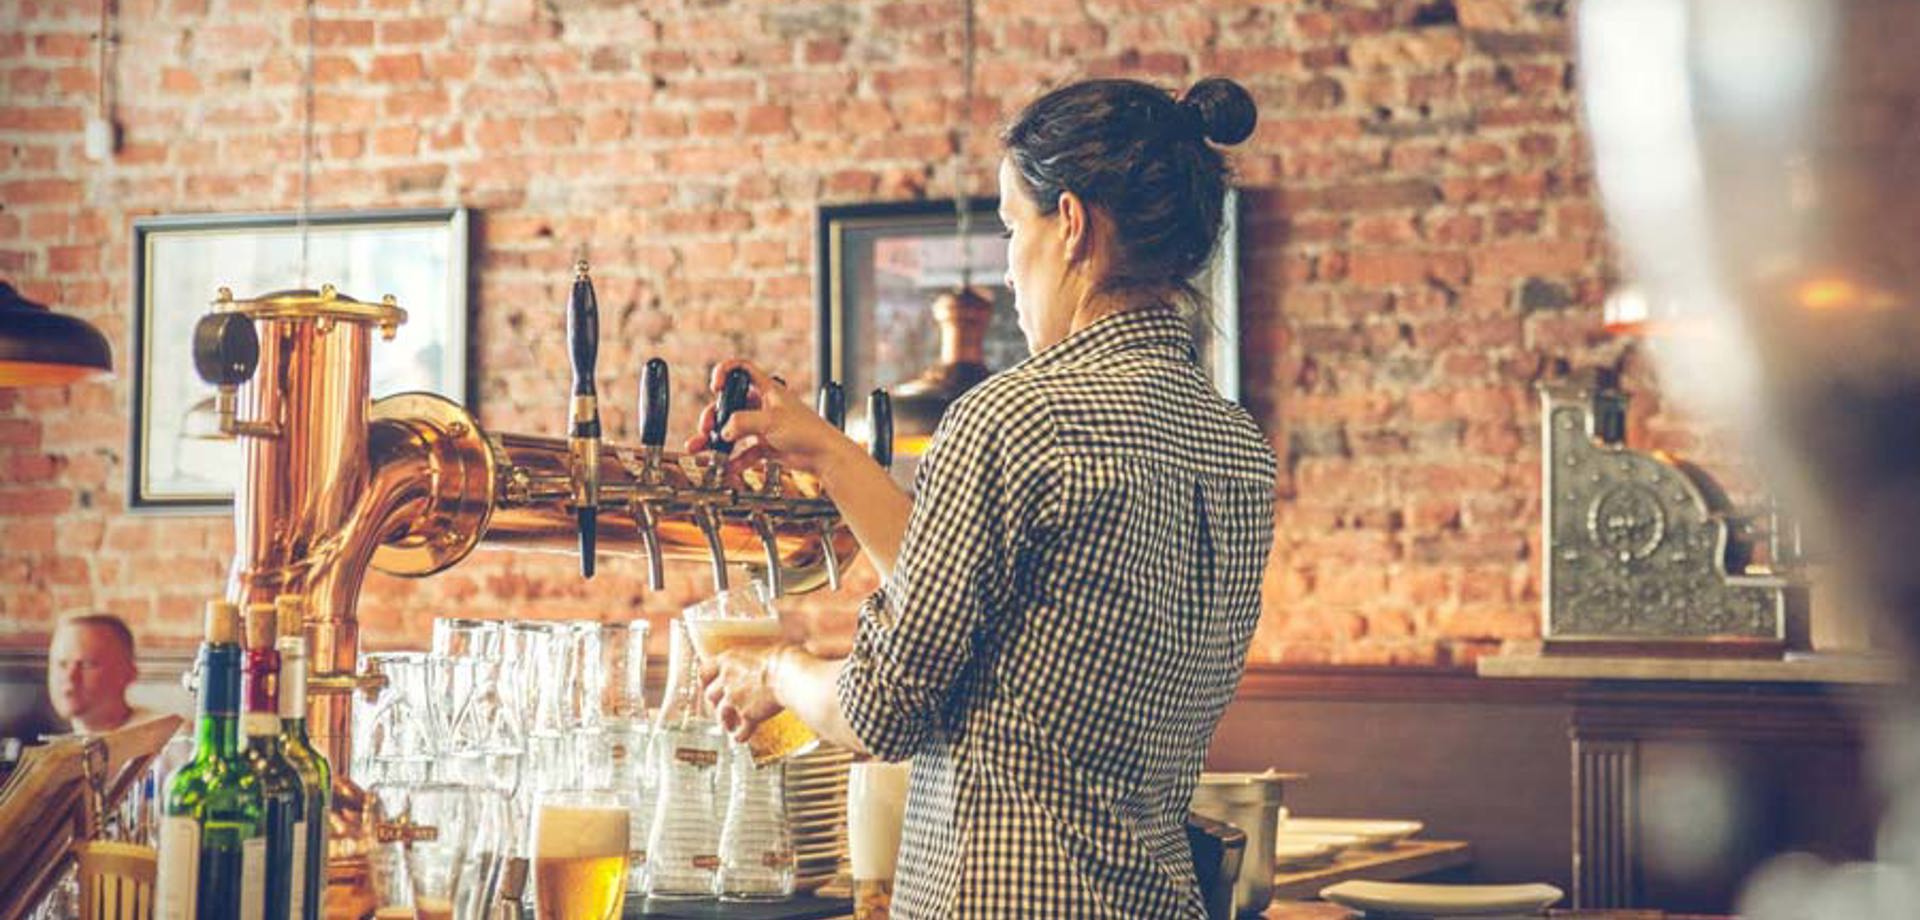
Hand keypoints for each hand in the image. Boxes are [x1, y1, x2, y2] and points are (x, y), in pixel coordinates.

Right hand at [685, 360, 862, 482]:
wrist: (824, 456)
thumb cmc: (808, 431)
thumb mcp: (770, 421)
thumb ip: (742, 423)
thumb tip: (723, 430)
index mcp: (767, 390)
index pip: (742, 369)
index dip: (725, 372)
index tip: (715, 386)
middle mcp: (764, 406)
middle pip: (731, 405)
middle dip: (715, 416)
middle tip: (707, 428)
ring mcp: (764, 426)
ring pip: (735, 430)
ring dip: (719, 440)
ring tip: (705, 449)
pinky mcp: (767, 446)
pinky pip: (744, 451)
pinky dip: (735, 459)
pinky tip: (727, 466)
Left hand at [700, 643, 791, 742]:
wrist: (789, 675)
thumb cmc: (782, 659)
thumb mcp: (761, 651)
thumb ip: (750, 660)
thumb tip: (761, 660)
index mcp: (728, 661)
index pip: (704, 672)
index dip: (705, 681)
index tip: (707, 685)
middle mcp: (726, 680)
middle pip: (710, 695)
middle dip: (716, 702)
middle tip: (723, 705)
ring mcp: (734, 699)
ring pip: (721, 715)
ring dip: (725, 721)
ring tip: (731, 725)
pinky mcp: (746, 716)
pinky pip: (739, 731)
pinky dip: (740, 736)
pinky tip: (741, 737)